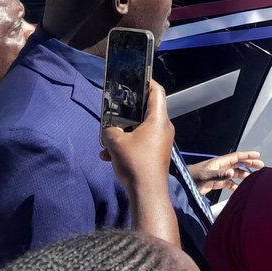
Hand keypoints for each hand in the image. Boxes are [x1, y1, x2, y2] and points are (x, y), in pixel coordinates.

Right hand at [100, 81, 179, 245]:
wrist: (147, 193)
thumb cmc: (135, 163)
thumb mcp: (115, 143)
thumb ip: (110, 129)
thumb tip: (109, 125)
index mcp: (158, 120)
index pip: (157, 92)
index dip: (146, 82)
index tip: (135, 77)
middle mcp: (163, 127)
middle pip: (147, 110)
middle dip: (128, 111)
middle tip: (113, 108)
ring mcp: (161, 140)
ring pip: (141, 128)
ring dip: (123, 132)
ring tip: (107, 140)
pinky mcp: (156, 152)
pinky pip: (141, 141)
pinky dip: (127, 144)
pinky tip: (109, 155)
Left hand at [187, 151, 264, 194]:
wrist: (182, 185)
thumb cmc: (192, 178)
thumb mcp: (206, 176)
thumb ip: (219, 175)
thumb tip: (232, 173)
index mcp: (219, 162)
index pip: (236, 156)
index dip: (247, 155)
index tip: (257, 155)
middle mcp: (220, 167)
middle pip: (238, 163)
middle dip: (249, 163)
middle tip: (260, 166)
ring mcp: (218, 175)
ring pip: (234, 173)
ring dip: (243, 175)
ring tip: (252, 178)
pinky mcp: (215, 183)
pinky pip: (228, 183)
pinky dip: (234, 185)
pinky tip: (239, 189)